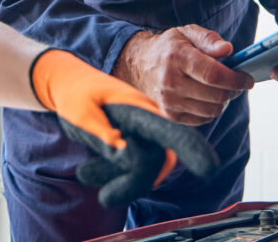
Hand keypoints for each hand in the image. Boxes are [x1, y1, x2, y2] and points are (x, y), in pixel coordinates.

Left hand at [29, 49, 218, 206]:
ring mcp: (141, 134)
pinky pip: (130, 170)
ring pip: (142, 170)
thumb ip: (102, 132)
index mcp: (139, 109)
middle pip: (156, 162)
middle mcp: (146, 122)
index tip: (209, 168)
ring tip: (86, 173)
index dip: (191, 148)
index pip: (171, 130)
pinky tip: (88, 171)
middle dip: (133, 182)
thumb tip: (124, 153)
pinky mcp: (132, 144)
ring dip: (117, 180)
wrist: (68, 84)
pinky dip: (111, 177)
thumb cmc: (75, 92)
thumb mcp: (80, 111)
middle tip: (102, 193)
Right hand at [112, 25, 254, 125]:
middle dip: (233, 90)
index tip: (247, 78)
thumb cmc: (169, 47)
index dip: (235, 78)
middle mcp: (170, 81)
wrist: (140, 65)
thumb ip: (209, 39)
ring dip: (223, 100)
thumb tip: (228, 50)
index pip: (212, 74)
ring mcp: (169, 102)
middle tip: (237, 82)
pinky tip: (206, 96)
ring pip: (211, 110)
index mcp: (176, 57)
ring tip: (220, 88)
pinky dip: (210, 109)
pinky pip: (202, 119)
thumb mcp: (187, 33)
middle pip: (215, 95)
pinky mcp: (170, 115)